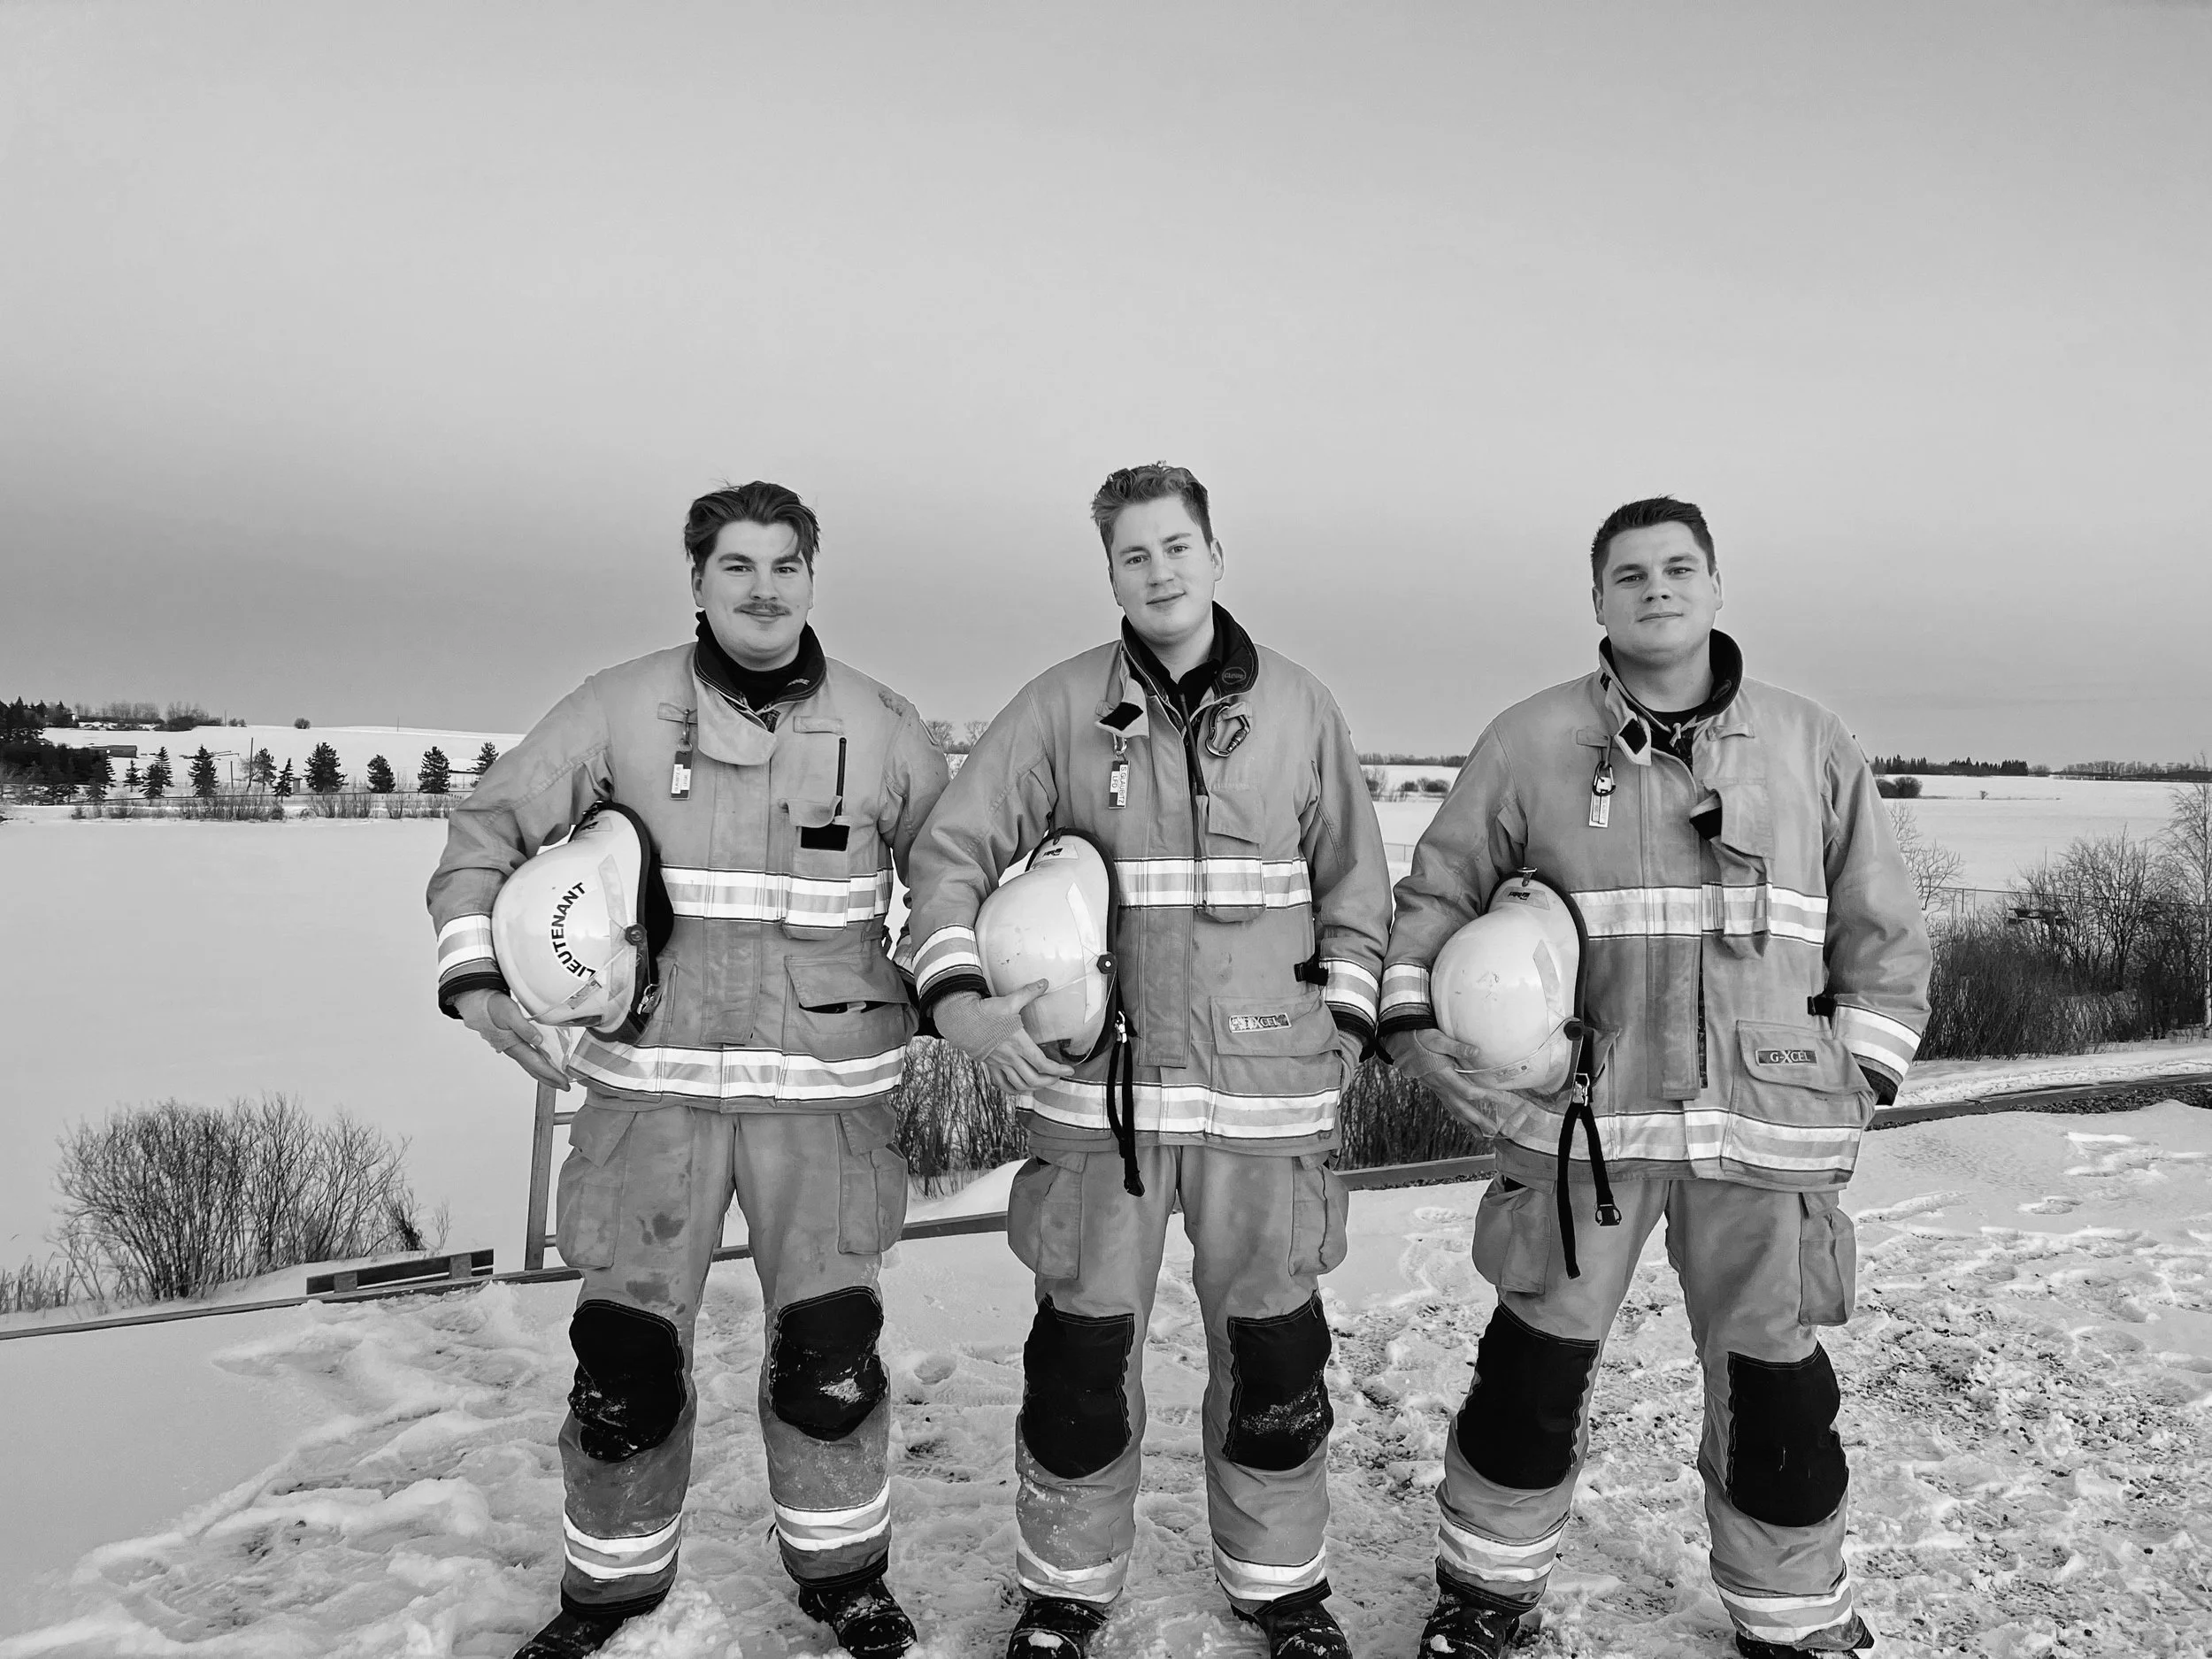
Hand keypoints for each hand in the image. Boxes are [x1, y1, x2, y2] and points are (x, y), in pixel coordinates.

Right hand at [454, 988, 570, 1090]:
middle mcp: (514, 1050)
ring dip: (545, 1074)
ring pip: (531, 1066)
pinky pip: (529, 1059)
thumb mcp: (510, 1013)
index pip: (536, 1064)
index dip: (551, 1074)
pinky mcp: (513, 1043)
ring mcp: (513, 1048)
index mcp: (514, 1045)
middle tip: (565, 1087)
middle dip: (551, 1080)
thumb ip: (524, 1028)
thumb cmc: (494, 1006)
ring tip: (557, 1080)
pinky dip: (539, 1065)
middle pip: (534, 1070)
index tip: (563, 1082)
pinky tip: (544, 1064)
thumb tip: (538, 1040)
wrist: (480, 1003)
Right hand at [933, 984, 1075, 1096]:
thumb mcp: (1010, 1001)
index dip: (1058, 1070)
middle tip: (1057, 1077)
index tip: (1068, 1070)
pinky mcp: (990, 1065)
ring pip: (1019, 1085)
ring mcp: (999, 1064)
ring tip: (1042, 1083)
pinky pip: (1002, 1084)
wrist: (962, 1021)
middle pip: (1032, 1079)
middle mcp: (1010, 1057)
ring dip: (1033, 1087)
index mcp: (1018, 1043)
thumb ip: (1029, 992)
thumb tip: (1044, 982)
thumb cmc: (986, 1012)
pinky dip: (1013, 1090)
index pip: (1042, 1063)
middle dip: (1048, 1081)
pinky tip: (1020, 1088)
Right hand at [1383, 1027, 1524, 1134]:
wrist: (1401, 1042)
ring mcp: (1436, 1088)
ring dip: (1468, 1123)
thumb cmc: (1420, 1039)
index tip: (1500, 1097)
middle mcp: (1439, 1086)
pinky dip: (1459, 1116)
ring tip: (1481, 1135)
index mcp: (1442, 1075)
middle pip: (1461, 1108)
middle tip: (1493, 1130)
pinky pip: (1448, 1105)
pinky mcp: (1435, 1088)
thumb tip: (1476, 1051)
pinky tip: (1466, 1121)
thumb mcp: (1438, 1039)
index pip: (1466, 1091)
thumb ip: (1457, 1047)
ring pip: (1454, 1110)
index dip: (1484, 1095)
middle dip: (1478, 1120)